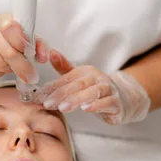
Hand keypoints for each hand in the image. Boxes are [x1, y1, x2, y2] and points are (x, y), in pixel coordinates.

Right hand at [0, 8, 46, 81]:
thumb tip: (43, 56)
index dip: (24, 44)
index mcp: (1, 19)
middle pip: (9, 53)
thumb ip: (34, 41)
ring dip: (10, 68)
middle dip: (23, 67)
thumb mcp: (16, 30)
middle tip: (31, 75)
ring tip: (10, 63)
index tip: (31, 54)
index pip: (14, 30)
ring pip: (1, 64)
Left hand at [36, 49, 150, 124]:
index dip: (50, 88)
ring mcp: (108, 90)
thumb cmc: (95, 89)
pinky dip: (97, 105)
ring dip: (76, 100)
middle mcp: (97, 78)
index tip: (37, 97)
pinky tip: (86, 109)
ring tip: (63, 107)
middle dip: (60, 94)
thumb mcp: (79, 78)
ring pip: (92, 93)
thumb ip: (63, 67)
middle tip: (47, 103)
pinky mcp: (116, 103)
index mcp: (85, 72)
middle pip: (77, 85)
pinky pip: (107, 103)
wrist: (123, 99)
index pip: (65, 80)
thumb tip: (51, 52)